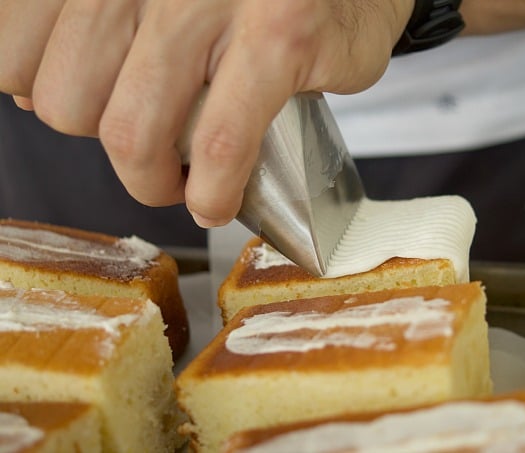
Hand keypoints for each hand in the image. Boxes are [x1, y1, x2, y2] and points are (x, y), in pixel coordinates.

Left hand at [0, 0, 412, 226]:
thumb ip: (90, 31)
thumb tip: (26, 92)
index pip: (14, 51)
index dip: (44, 96)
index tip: (88, 109)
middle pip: (68, 103)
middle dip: (109, 148)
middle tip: (151, 154)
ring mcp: (210, 0)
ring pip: (133, 131)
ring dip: (153, 183)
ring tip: (181, 186)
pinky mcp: (277, 35)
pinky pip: (219, 142)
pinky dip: (213, 189)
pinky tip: (218, 201)